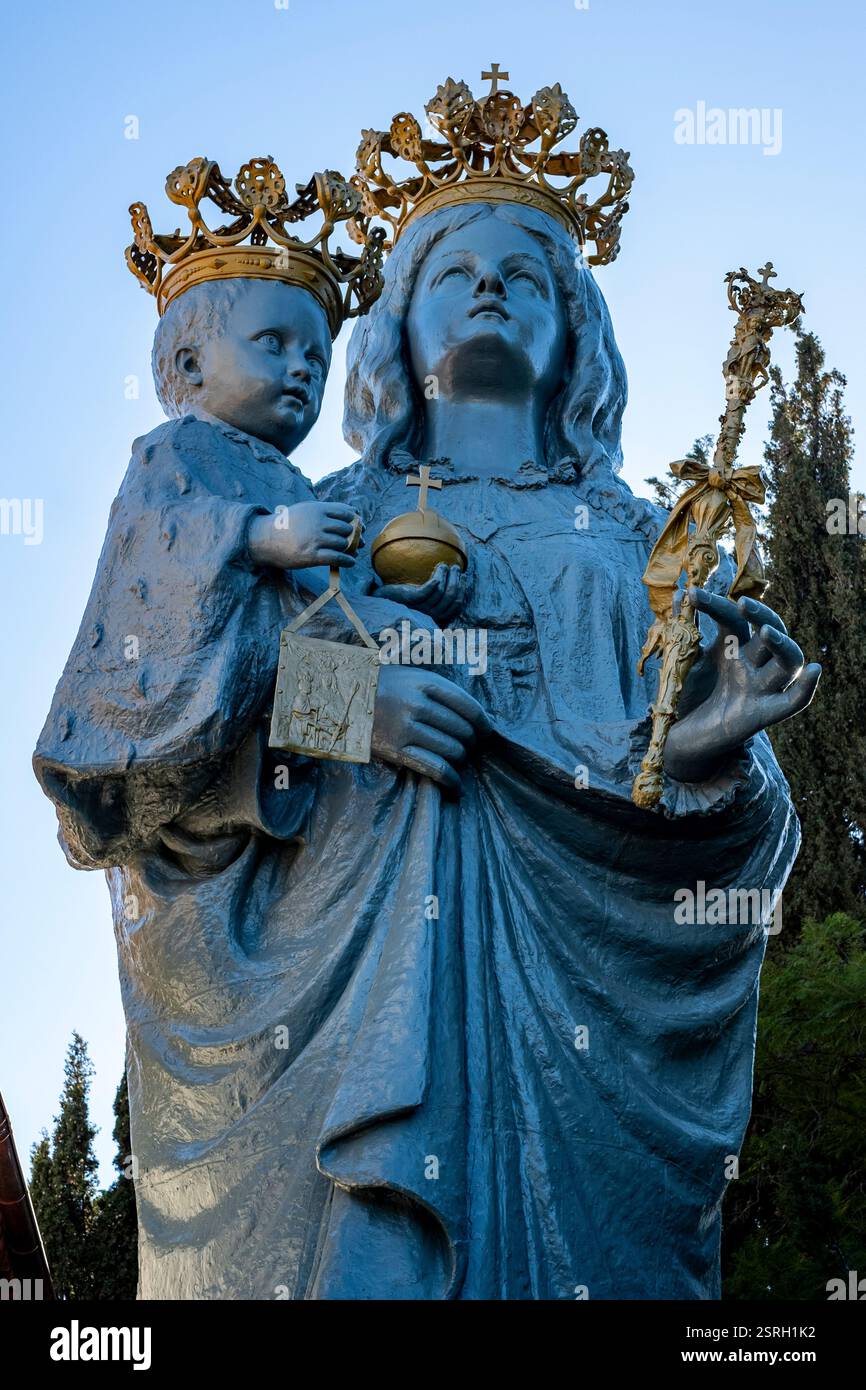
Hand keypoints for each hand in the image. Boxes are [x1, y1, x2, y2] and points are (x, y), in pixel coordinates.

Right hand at [247, 502, 360, 569]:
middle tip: (358, 542)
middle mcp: (317, 523)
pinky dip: (347, 561)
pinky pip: (336, 558)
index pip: (346, 512)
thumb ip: (326, 509)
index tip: (360, 527)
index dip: (355, 520)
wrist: (265, 539)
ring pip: (343, 544)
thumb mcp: (304, 509)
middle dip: (355, 536)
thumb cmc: (287, 524)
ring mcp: (314, 539)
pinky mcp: (311, 556)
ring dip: (350, 549)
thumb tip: (352, 510)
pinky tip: (350, 562)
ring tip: (352, 552)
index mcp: (317, 509)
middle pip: (346, 529)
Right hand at [371, 665, 491, 794]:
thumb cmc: (383, 687)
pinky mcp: (395, 750)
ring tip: (457, 760)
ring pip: (452, 750)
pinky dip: (451, 780)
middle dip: (472, 742)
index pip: (469, 706)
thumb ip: (442, 691)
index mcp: (425, 682)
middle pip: (462, 730)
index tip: (486, 732)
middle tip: (469, 747)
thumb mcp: (412, 676)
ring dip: (460, 759)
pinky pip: (435, 768)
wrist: (341, 697)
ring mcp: (405, 727)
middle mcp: (417, 703)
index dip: (484, 723)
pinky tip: (456, 785)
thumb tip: (480, 719)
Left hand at [376, 563, 464, 624]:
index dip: (461, 591)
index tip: (462, 577)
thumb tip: (449, 579)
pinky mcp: (410, 600)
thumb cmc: (400, 599)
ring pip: (441, 592)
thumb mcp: (419, 599)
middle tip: (455, 567)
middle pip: (450, 597)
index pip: (455, 606)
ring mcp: (419, 608)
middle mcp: (429, 615)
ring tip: (444, 565)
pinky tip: (437, 570)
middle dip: (456, 580)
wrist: (378, 601)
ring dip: (446, 576)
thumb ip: (433, 594)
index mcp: (434, 617)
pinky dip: (435, 581)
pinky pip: (427, 591)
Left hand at [664, 587, 820, 782]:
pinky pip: (792, 702)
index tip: (691, 593)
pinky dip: (805, 688)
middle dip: (762, 614)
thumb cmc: (686, 697)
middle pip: (773, 632)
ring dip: (783, 644)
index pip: (735, 618)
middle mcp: (752, 665)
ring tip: (766, 633)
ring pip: (790, 663)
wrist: (679, 737)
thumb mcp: (682, 660)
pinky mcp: (760, 715)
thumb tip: (682, 591)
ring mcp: (759, 688)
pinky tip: (813, 670)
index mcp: (733, 649)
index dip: (716, 604)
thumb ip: (684, 628)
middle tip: (741, 604)